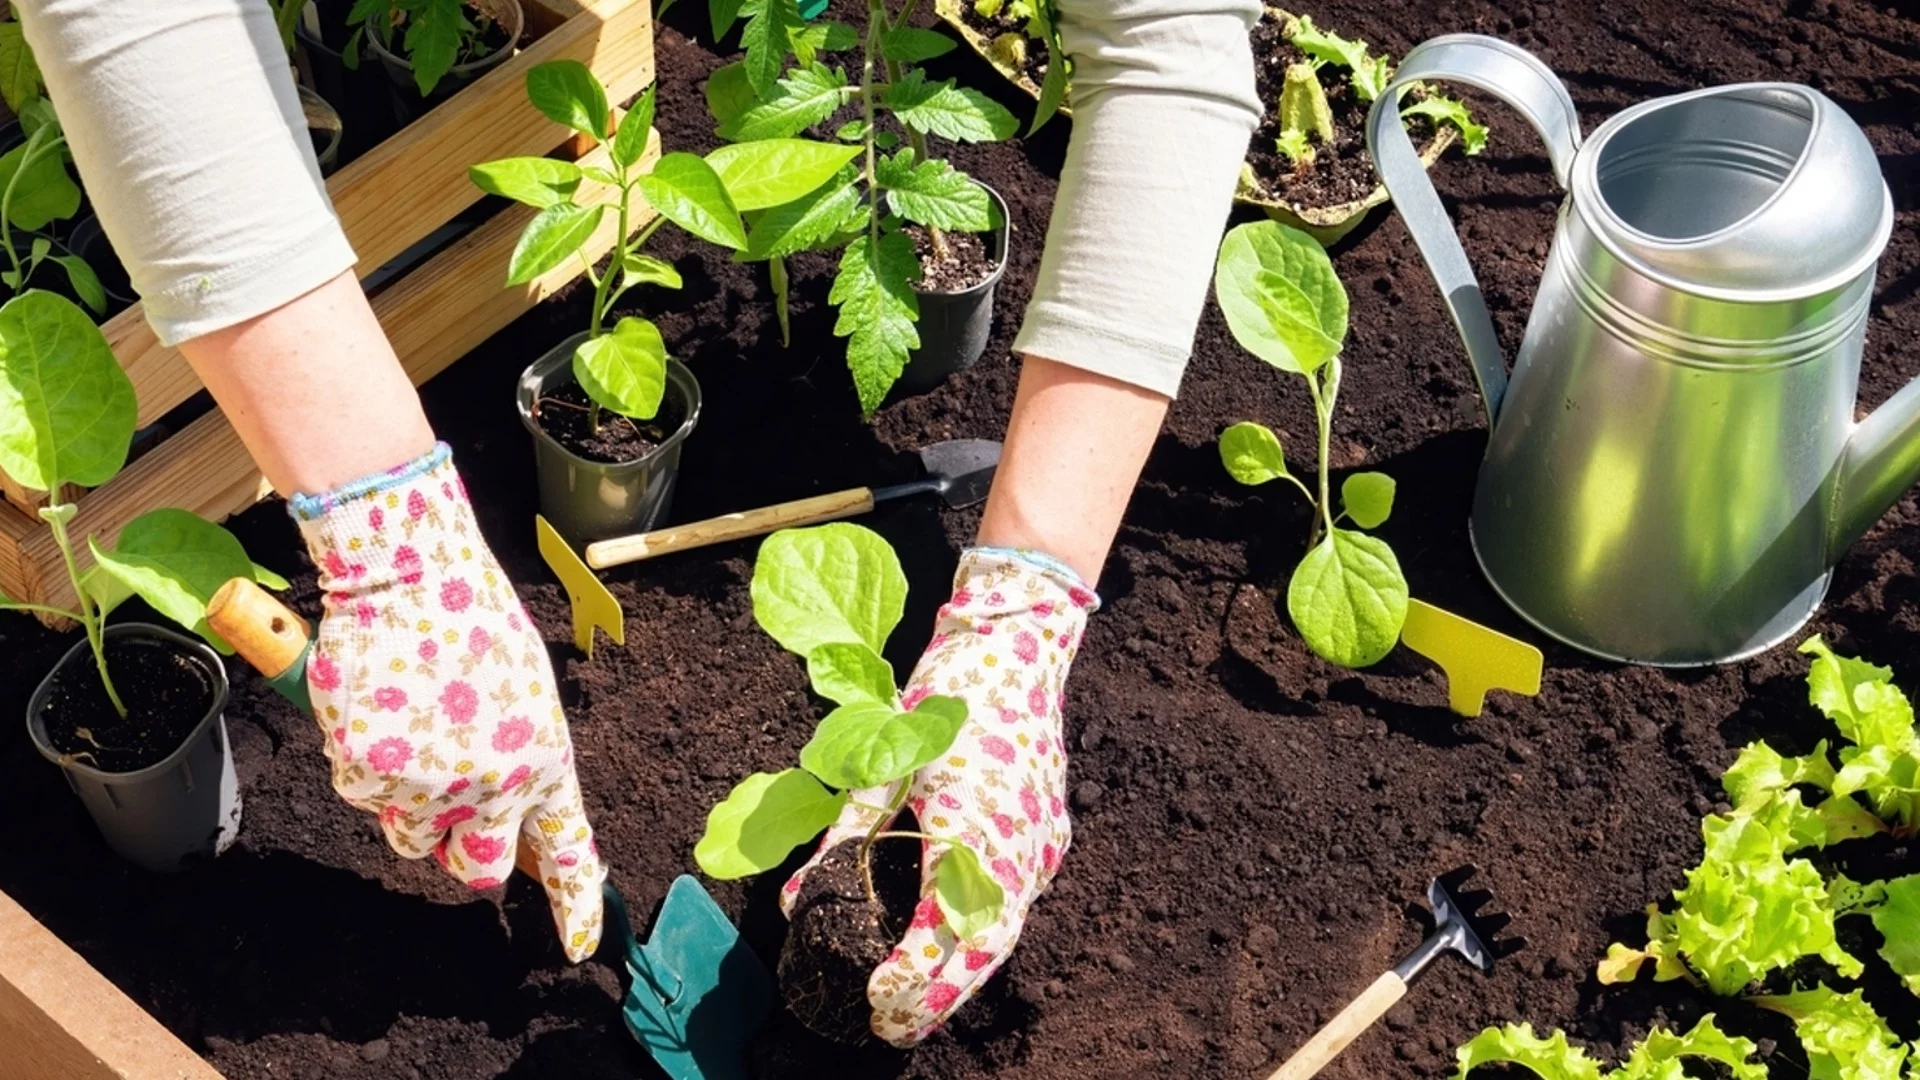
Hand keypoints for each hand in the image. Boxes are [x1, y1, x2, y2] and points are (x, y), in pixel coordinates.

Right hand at [293, 444, 606, 961]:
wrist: (407, 576)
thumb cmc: (470, 625)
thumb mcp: (525, 694)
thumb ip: (523, 760)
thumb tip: (510, 819)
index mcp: (546, 761)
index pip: (569, 850)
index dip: (575, 905)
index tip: (578, 947)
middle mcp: (494, 785)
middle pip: (479, 869)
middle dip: (466, 852)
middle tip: (455, 808)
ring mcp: (429, 786)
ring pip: (413, 837)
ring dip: (411, 805)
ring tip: (415, 731)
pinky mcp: (370, 775)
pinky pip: (364, 798)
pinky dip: (366, 766)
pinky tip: (380, 714)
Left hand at [782, 548, 1096, 1044]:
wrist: (1019, 642)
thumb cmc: (944, 696)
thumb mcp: (882, 761)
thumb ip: (844, 834)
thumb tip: (798, 902)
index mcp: (971, 826)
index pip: (943, 926)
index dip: (912, 974)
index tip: (877, 1001)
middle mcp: (1017, 844)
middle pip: (984, 947)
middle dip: (939, 996)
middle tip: (892, 1032)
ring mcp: (1042, 841)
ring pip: (1007, 930)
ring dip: (964, 973)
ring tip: (920, 1008)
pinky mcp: (1050, 830)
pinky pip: (1019, 900)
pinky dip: (987, 935)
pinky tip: (957, 949)